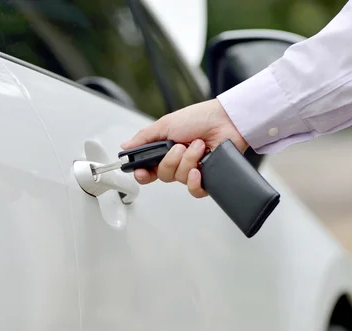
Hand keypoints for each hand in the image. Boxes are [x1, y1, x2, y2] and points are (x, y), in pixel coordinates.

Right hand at [120, 99, 248, 197]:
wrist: (226, 120)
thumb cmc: (200, 118)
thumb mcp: (165, 124)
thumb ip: (144, 138)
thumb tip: (126, 146)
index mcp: (166, 150)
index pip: (148, 169)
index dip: (143, 174)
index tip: (142, 171)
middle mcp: (178, 162)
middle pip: (163, 175)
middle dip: (171, 161)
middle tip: (179, 146)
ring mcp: (193, 170)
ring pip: (179, 179)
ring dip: (188, 161)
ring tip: (198, 146)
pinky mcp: (207, 178)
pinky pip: (195, 190)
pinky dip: (195, 181)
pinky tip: (199, 169)